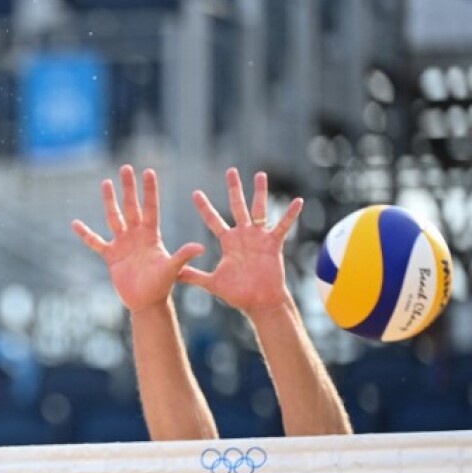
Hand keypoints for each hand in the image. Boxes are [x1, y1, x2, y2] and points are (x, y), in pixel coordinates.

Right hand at [72, 165, 204, 313]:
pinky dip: (85, 234)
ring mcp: (122, 244)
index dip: (149, 190)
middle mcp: (136, 235)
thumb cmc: (162, 285)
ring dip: (109, 201)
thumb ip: (183, 255)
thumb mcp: (172, 268)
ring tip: (106, 182)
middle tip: (126, 167)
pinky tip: (75, 223)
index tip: (149, 171)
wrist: (146, 301)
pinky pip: (95, 242)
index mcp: (152, 235)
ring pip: (114, 217)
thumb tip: (200, 247)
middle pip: (131, 206)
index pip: (150, 207)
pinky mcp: (110, 255)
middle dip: (129, 187)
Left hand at [182, 169, 303, 312]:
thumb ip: (194, 276)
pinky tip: (297, 201)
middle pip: (237, 206)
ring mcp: (259, 238)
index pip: (213, 220)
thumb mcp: (212, 283)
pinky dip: (290, 215)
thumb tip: (174, 274)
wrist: (258, 302)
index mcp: (228, 242)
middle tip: (230, 171)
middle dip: (233, 189)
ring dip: (260, 192)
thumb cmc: (237, 293)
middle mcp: (243, 235)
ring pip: (259, 210)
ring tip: (260, 174)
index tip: (195, 193)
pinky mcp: (273, 244)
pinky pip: (283, 227)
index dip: (205, 207)